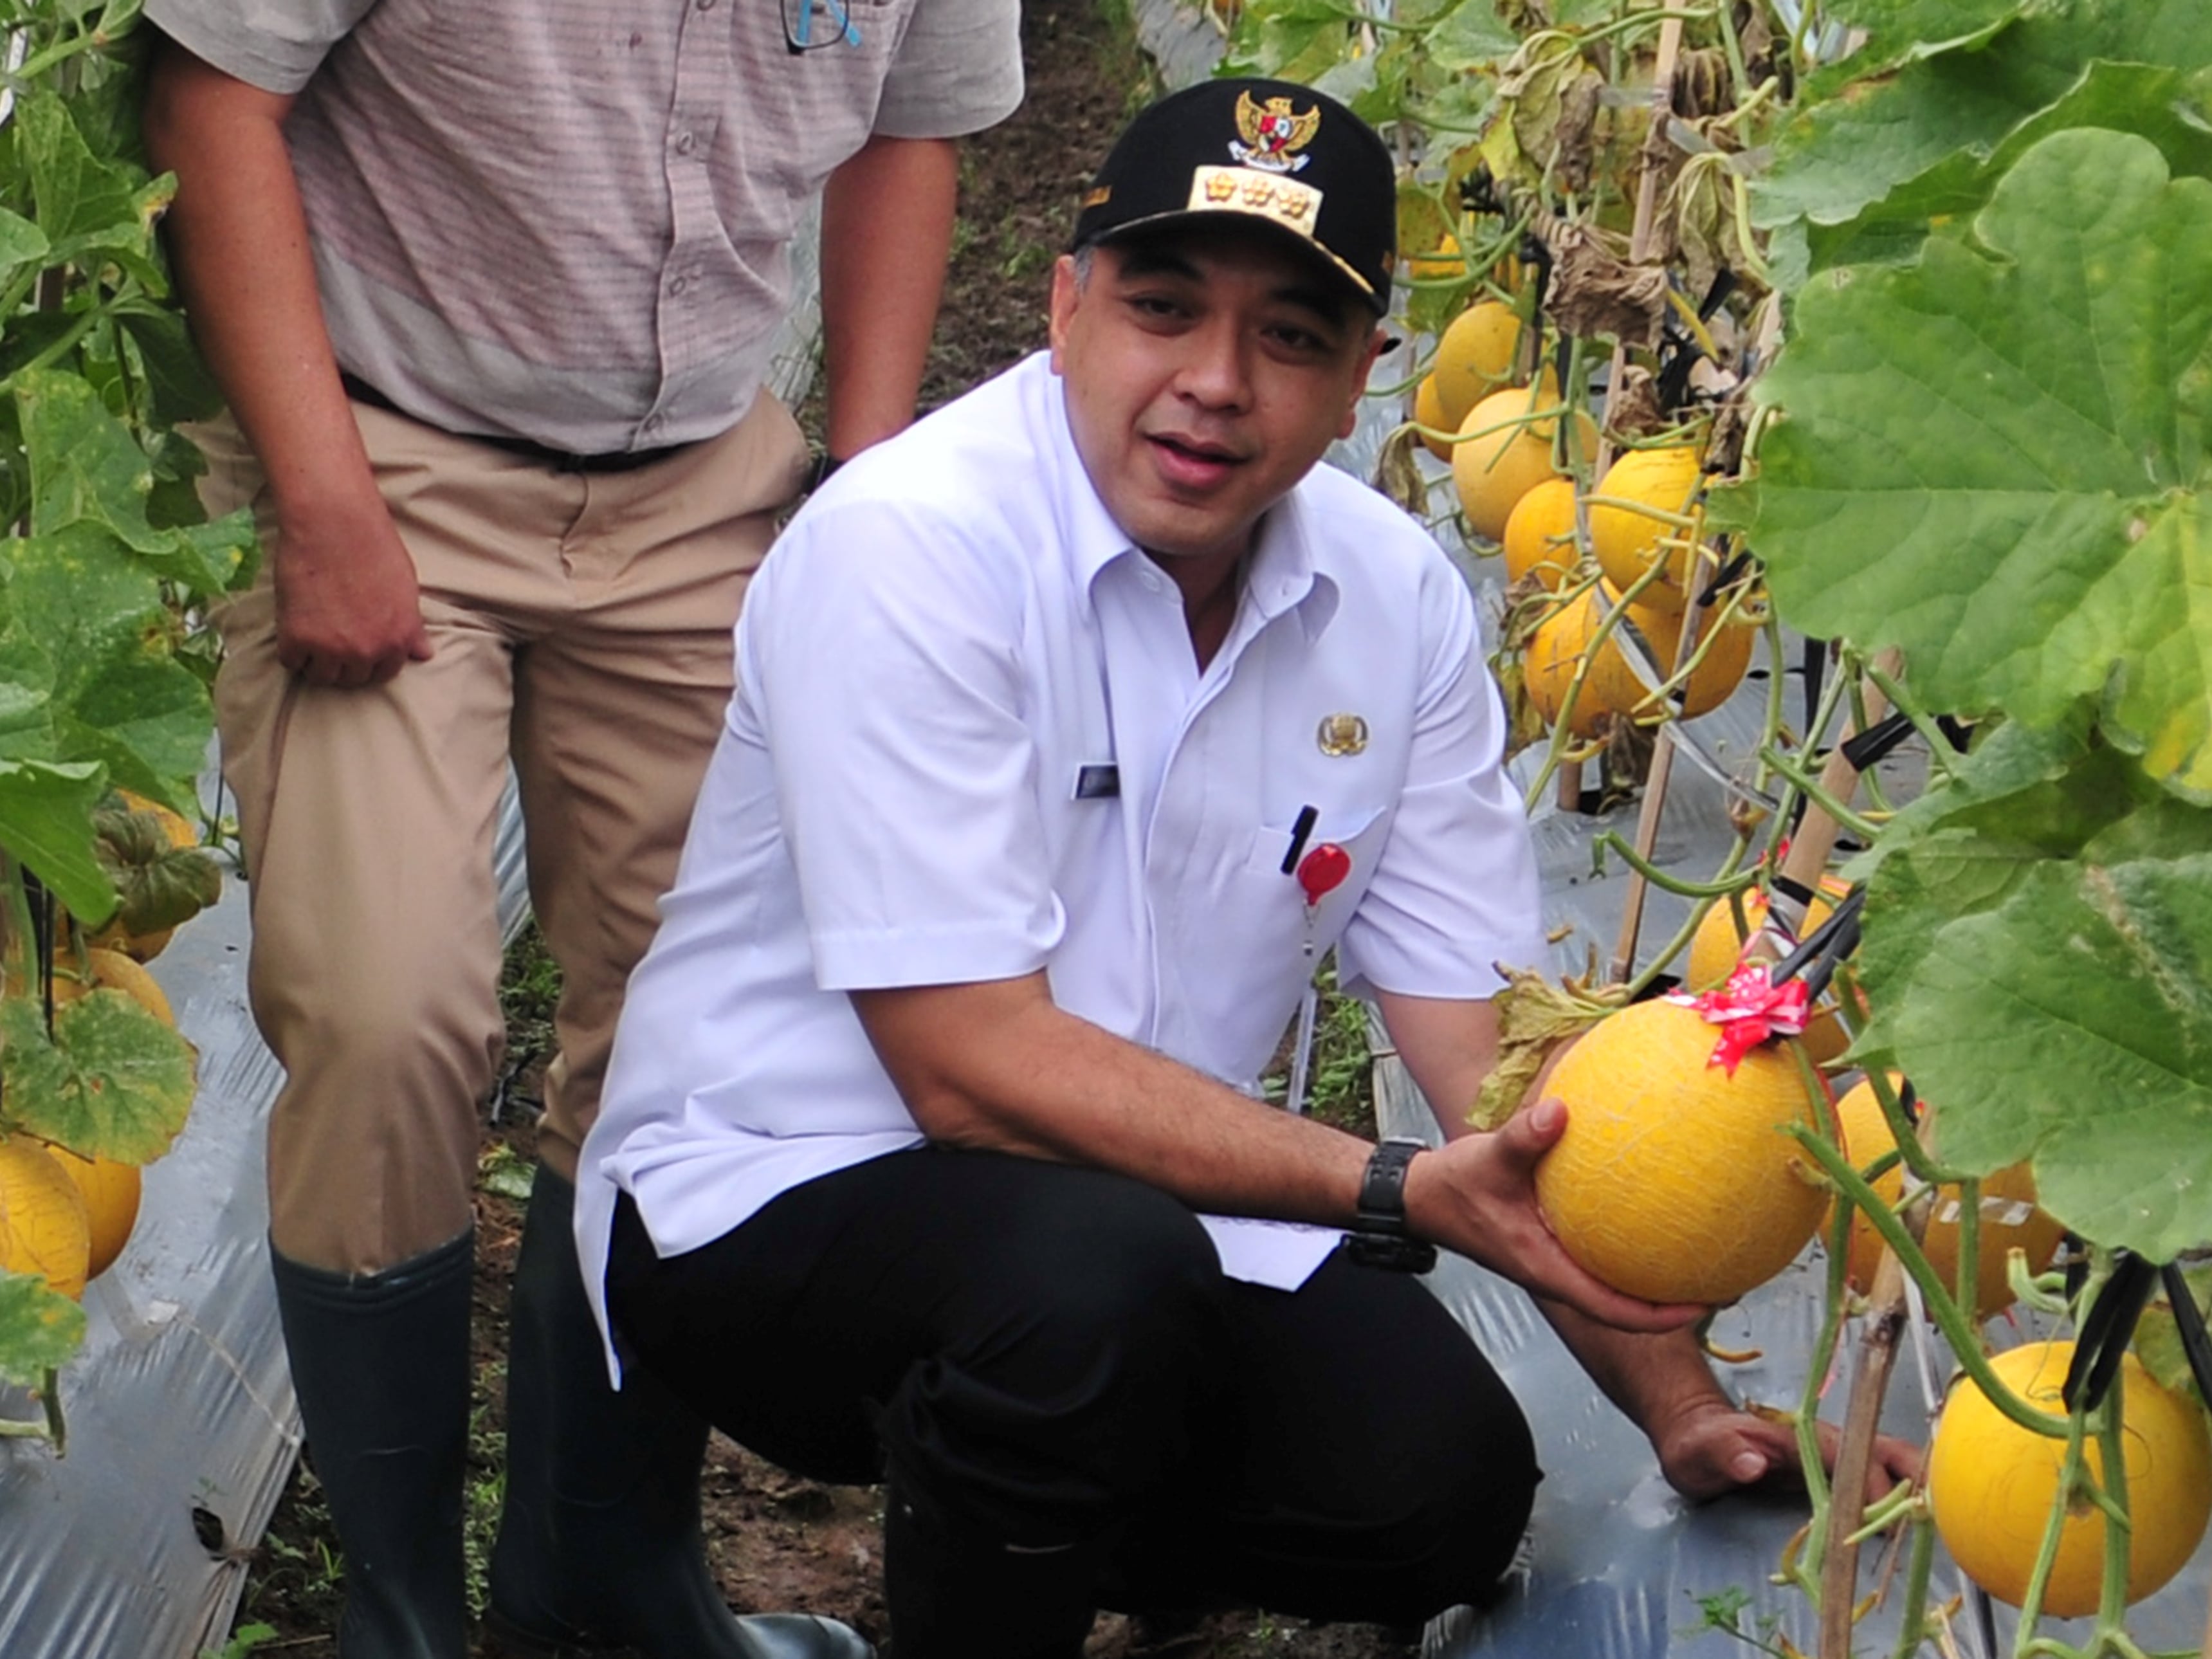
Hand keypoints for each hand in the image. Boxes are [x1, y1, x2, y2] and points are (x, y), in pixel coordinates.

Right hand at [273, 499, 433, 686]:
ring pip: (322, 677)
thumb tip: (424, 653)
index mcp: (399, 638)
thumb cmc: (373, 546)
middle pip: (353, 678)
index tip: (357, 648)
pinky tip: (292, 630)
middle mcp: (369, 650)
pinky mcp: (298, 639)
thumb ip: (411, 625)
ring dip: (316, 662)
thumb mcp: (406, 588)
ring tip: (311, 637)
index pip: (385, 672)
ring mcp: (333, 648)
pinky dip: (290, 650)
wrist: (333, 523)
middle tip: (330, 639)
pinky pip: (291, 662)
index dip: (370, 660)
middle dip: (343, 663)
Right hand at [1405, 1098, 1706, 1334]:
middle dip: (1673, 1302)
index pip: (1612, 1309)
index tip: (1703, 1306)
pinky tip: (1649, 1213)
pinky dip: (1628, 1245)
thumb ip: (1523, 1137)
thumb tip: (1559, 1110)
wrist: (1424, 1196)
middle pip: (1624, 1306)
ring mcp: (1554, 1261)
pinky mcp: (1551, 1243)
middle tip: (1721, 1282)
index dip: (1660, 1316)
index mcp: (1546, 1269)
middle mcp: (1556, 1272)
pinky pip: (1600, 1254)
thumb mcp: (1488, 1158)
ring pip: (1613, 1283)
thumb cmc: (1454, 1185)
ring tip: (1697, 1255)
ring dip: (1653, 1278)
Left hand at [1652, 1394, 1924, 1503]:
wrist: (1697, 1436)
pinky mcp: (1839, 1474)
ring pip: (1893, 1464)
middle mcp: (1829, 1442)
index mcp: (1802, 1435)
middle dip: (1917, 1480)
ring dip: (1919, 1489)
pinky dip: (1907, 1499)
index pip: (1850, 1452)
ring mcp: (1838, 1457)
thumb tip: (1751, 1464)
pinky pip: (1883, 1482)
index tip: (1885, 1518)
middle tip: (1936, 1520)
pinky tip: (1921, 1526)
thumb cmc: (1700, 1443)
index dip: (1871, 1482)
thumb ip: (1724, 1453)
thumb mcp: (1701, 1450)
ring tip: (1940, 1527)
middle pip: (1888, 1451)